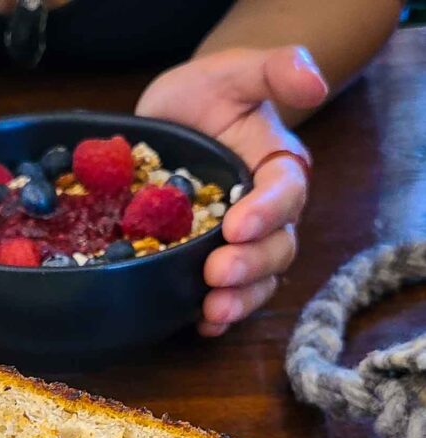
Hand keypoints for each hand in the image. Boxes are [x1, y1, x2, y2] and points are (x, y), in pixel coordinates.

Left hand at [137, 46, 327, 335]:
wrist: (166, 124)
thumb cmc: (203, 97)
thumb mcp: (233, 72)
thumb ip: (274, 69)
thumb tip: (314, 82)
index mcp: (277, 170)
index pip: (285, 194)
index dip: (266, 213)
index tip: (235, 226)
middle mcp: (267, 214)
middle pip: (277, 248)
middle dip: (250, 265)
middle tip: (216, 272)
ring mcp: (241, 245)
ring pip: (258, 280)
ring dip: (239, 299)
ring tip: (213, 309)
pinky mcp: (209, 264)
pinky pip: (226, 298)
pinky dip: (217, 317)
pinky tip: (201, 324)